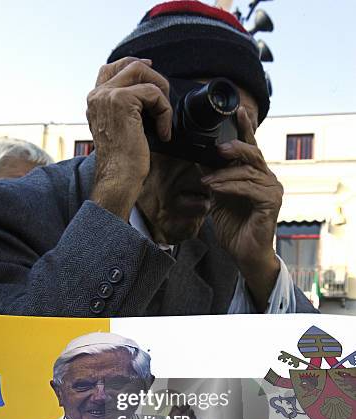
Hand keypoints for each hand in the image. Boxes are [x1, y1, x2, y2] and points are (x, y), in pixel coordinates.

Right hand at [87, 57, 171, 220]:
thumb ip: (127, 110)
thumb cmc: (122, 162)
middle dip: (153, 76)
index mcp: (95, 102)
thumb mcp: (121, 129)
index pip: (111, 69)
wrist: (118, 178)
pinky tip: (163, 132)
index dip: (134, 65)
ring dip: (161, 93)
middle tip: (165, 96)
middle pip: (129, 64)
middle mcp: (97, 96)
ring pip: (142, 74)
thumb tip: (150, 96)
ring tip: (164, 118)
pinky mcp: (122, 101)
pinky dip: (164, 112)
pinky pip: (153, 93)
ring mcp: (108, 96)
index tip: (150, 71)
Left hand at [201, 106, 282, 310]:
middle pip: (253, 154)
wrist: (243, 253)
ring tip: (206, 180)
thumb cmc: (234, 227)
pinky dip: (230, 186)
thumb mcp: (219, 197)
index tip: (237, 110)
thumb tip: (200, 156)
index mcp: (256, 175)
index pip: (251, 147)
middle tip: (217, 148)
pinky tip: (216, 188)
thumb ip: (215, 177)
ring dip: (224, 174)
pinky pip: (249, 187)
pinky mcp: (272, 201)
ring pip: (247, 171)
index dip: (245, 128)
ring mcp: (272, 189)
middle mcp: (267, 178)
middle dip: (234, 147)